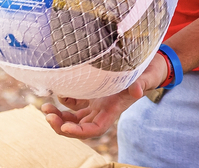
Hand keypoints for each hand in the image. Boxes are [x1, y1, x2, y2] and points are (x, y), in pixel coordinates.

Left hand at [40, 52, 168, 138]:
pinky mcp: (94, 94)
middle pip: (80, 127)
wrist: (152, 66)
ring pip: (74, 117)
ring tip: (45, 107)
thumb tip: (137, 92)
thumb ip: (141, 84)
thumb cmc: (151, 72)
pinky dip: (65, 101)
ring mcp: (98, 103)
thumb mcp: (148, 77)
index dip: (79, 132)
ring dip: (59, 116)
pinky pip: (76, 104)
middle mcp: (104, 110)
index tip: (64, 127)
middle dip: (61, 125)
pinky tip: (58, 92)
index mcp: (114, 109)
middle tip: (47, 115)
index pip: (94, 129)